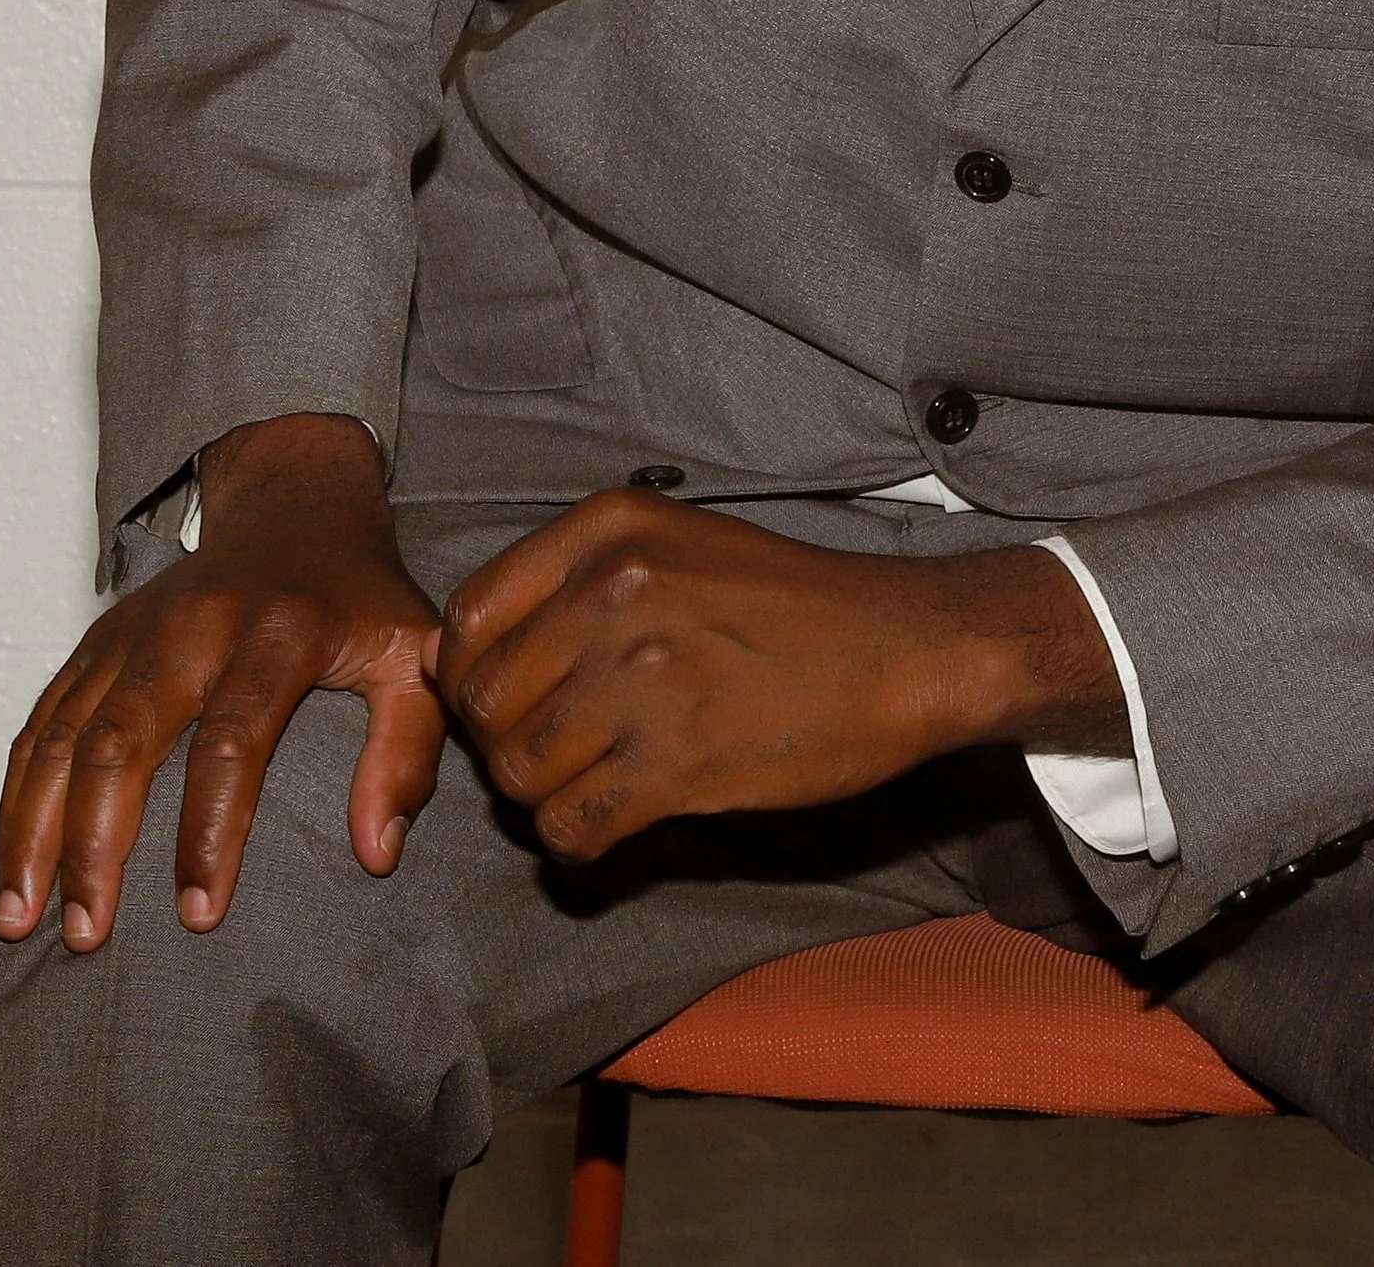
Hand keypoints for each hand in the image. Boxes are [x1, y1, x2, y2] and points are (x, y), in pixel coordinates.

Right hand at [0, 414, 443, 951]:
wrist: (297, 506)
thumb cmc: (360, 600)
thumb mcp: (414, 657)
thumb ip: (407, 751)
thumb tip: (378, 855)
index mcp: (279, 630)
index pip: (232, 738)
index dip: (210, 830)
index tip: (199, 915)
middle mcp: (194, 624)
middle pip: (124, 738)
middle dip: (96, 844)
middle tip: (89, 935)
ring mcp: (136, 628)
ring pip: (65, 731)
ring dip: (35, 828)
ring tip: (20, 917)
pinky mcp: (99, 637)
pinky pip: (43, 718)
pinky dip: (18, 791)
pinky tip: (12, 862)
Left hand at [430, 490, 1123, 862]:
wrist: (905, 649)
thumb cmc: (791, 603)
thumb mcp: (676, 544)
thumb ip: (576, 582)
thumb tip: (470, 659)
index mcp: (606, 529)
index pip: (468, 621)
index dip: (471, 679)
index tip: (508, 704)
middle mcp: (613, 593)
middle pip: (484, 703)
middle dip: (504, 744)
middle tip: (554, 757)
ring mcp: (643, 679)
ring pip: (520, 772)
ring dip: (543, 797)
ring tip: (590, 789)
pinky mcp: (677, 763)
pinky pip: (571, 827)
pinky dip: (577, 845)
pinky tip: (611, 831)